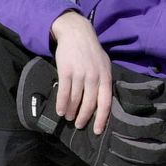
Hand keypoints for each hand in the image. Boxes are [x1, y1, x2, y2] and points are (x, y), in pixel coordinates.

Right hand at [51, 11, 112, 134]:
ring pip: (75, 99)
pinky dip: (61, 104)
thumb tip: (103, 101)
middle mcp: (94, 77)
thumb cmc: (91, 51)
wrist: (77, 33)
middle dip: (83, 118)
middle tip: (79, 126)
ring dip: (71, 112)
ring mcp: (80, 74)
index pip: (106, 102)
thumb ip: (104, 81)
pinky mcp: (66, 71)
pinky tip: (60, 111)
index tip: (97, 131)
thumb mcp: (104, 64)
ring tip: (69, 118)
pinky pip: (63, 92)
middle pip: (90, 104)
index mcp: (106, 76)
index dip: (101, 118)